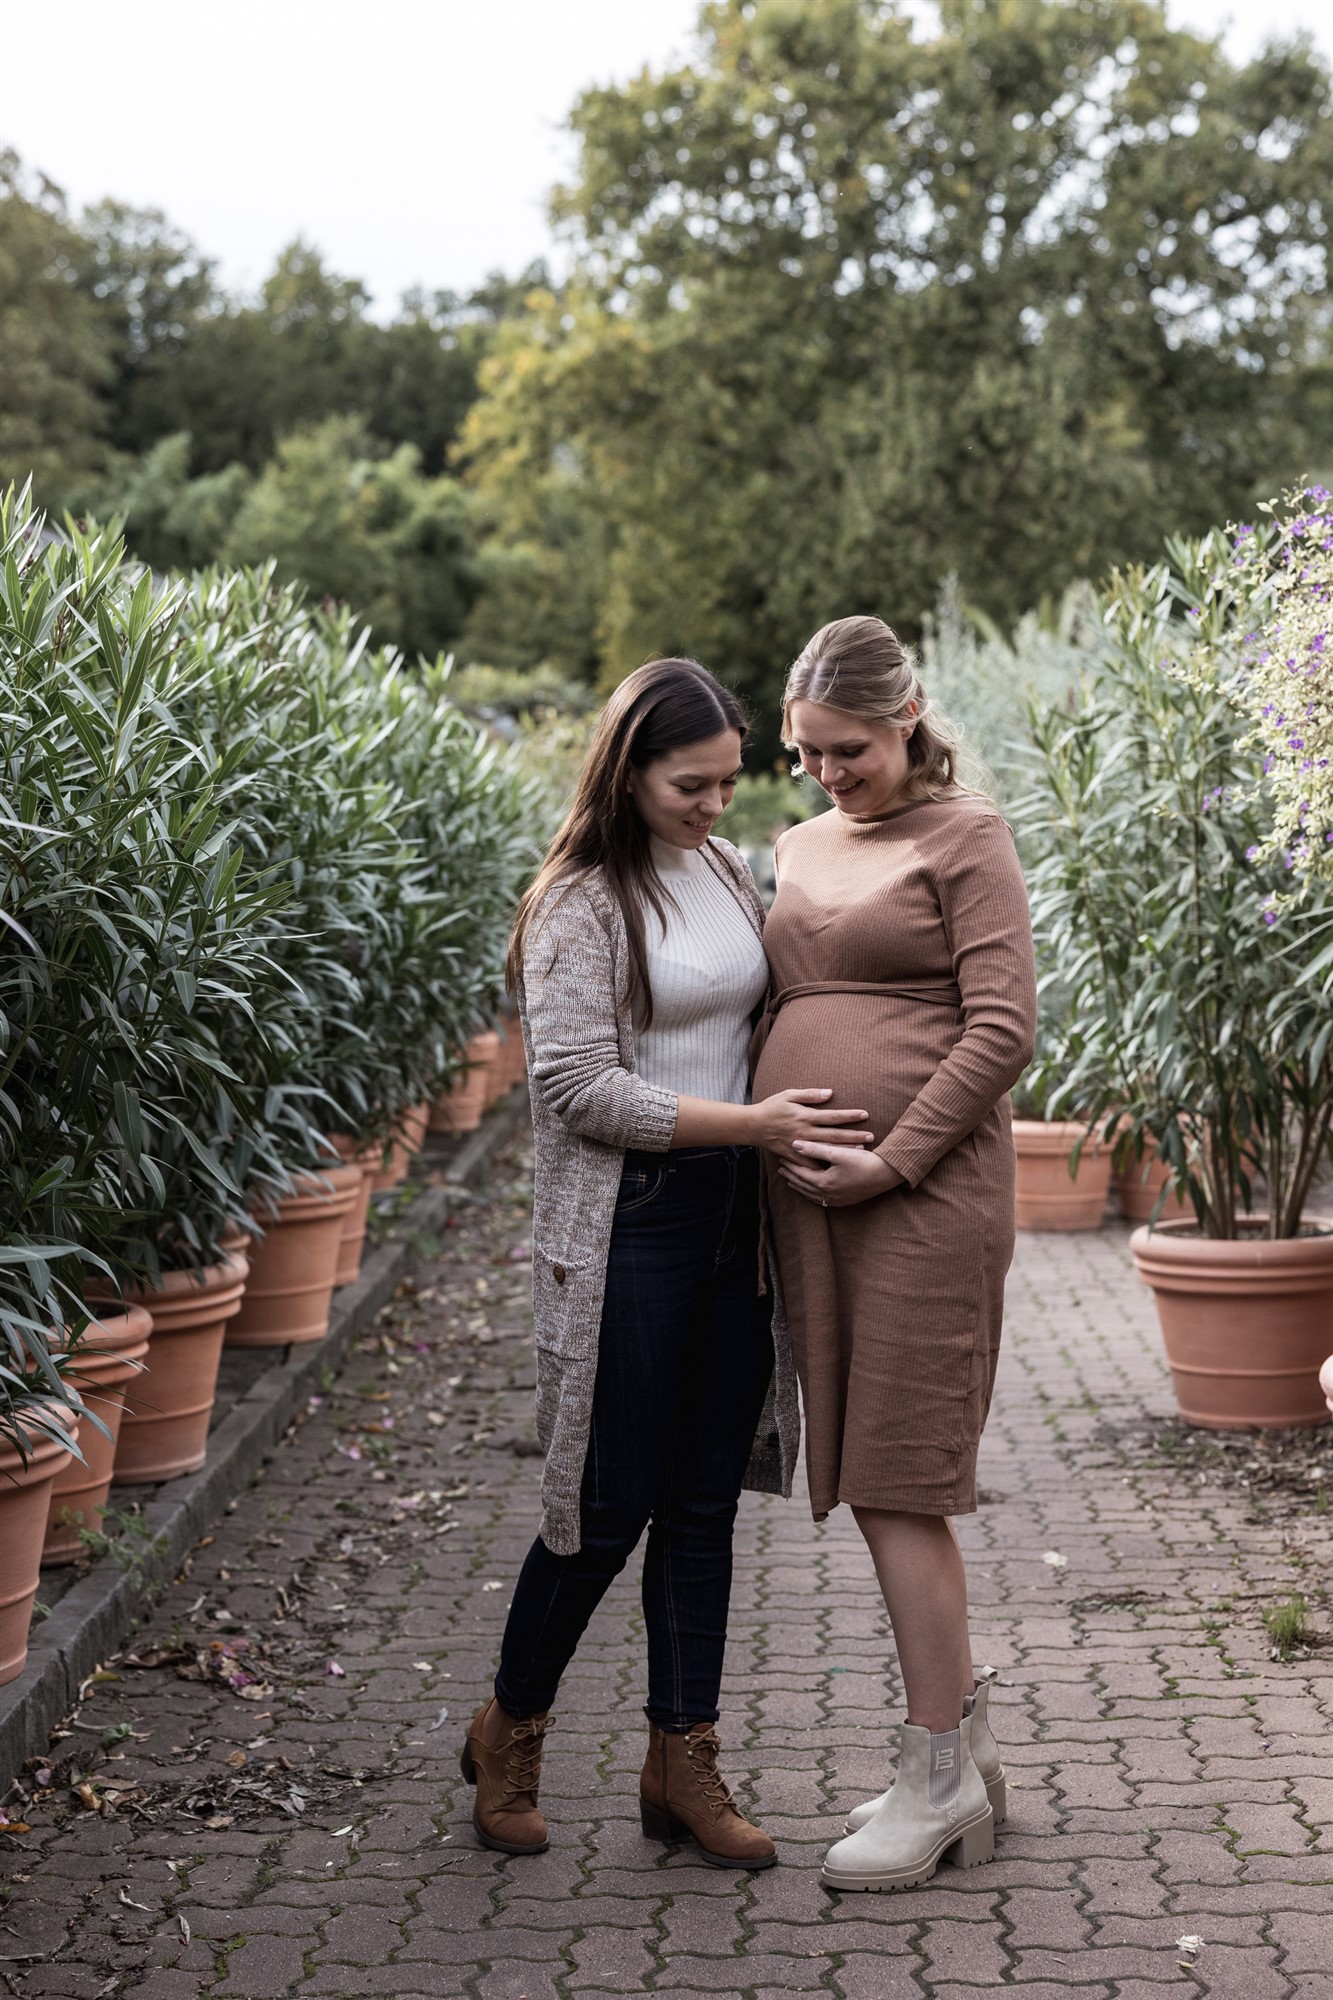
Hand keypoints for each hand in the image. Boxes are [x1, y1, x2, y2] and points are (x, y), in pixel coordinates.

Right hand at [752, 1088, 873, 1162]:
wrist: (753, 1126)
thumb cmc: (772, 1107)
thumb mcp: (789, 1094)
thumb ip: (809, 1094)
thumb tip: (830, 1093)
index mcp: (805, 1116)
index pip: (833, 1116)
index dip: (850, 1115)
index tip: (865, 1114)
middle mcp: (805, 1131)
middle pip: (835, 1135)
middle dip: (854, 1136)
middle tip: (871, 1136)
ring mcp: (800, 1145)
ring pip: (827, 1149)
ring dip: (845, 1150)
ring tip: (862, 1151)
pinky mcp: (794, 1155)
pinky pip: (812, 1163)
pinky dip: (825, 1165)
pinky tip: (838, 1167)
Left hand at [779, 1140, 903, 1207]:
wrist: (887, 1174)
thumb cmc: (863, 1161)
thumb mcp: (838, 1153)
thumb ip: (815, 1149)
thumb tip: (795, 1144)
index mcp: (824, 1183)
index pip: (800, 1174)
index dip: (790, 1165)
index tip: (780, 1157)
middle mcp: (828, 1195)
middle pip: (803, 1186)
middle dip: (791, 1176)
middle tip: (781, 1168)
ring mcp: (837, 1200)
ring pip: (812, 1195)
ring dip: (800, 1187)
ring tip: (791, 1180)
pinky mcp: (845, 1201)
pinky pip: (822, 1200)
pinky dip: (813, 1194)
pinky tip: (813, 1191)